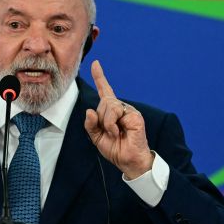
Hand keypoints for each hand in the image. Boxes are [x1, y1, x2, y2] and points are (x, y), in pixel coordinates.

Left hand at [84, 60, 153, 178]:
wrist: (127, 160)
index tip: (95, 63)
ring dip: (106, 123)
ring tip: (114, 133)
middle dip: (100, 120)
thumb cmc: (114, 148)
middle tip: (109, 132)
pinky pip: (115, 113)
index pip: (105, 90)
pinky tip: (119, 132)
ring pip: (108, 106)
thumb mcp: (96, 137)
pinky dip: (111, 125)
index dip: (100, 76)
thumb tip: (89, 110)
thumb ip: (90, 124)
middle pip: (103, 102)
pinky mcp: (134, 115)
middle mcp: (120, 107)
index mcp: (110, 111)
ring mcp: (128, 110)